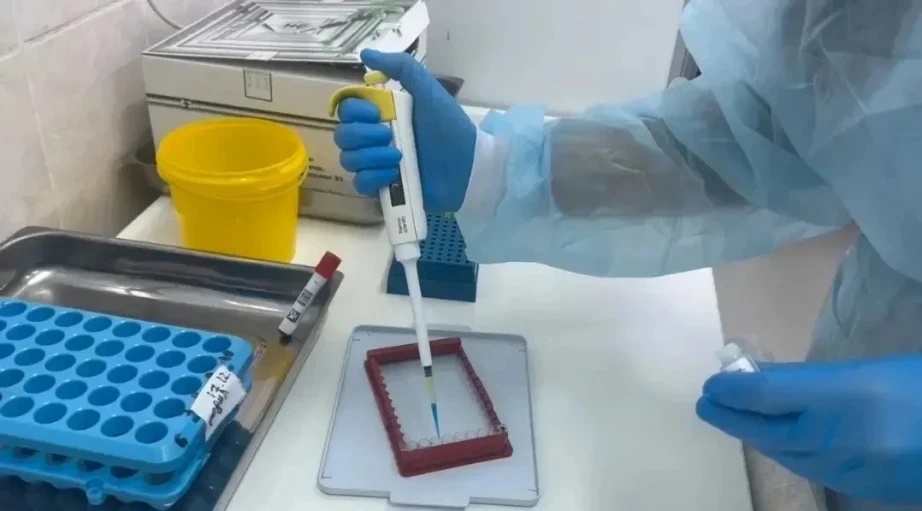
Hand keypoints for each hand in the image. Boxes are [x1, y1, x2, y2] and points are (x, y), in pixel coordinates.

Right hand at [333, 50, 476, 212]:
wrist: (468, 166)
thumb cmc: (448, 126)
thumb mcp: (428, 90)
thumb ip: (401, 67)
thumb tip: (365, 53)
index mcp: (381, 113)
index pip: (346, 109)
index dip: (354, 111)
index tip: (377, 113)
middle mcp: (373, 138)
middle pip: (342, 135)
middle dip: (363, 135)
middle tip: (389, 136)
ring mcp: (376, 164)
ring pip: (348, 160)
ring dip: (370, 157)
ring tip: (399, 158)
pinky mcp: (382, 188)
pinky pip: (360, 184)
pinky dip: (374, 177)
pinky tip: (395, 174)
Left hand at [696, 358, 921, 503]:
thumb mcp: (871, 369)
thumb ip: (815, 378)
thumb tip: (765, 377)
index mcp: (846, 394)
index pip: (765, 394)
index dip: (730, 391)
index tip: (711, 385)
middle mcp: (843, 437)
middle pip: (768, 430)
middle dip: (732, 417)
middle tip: (709, 403)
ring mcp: (855, 470)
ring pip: (787, 455)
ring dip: (757, 436)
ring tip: (735, 419)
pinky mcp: (867, 491)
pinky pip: (814, 471)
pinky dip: (790, 454)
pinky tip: (779, 442)